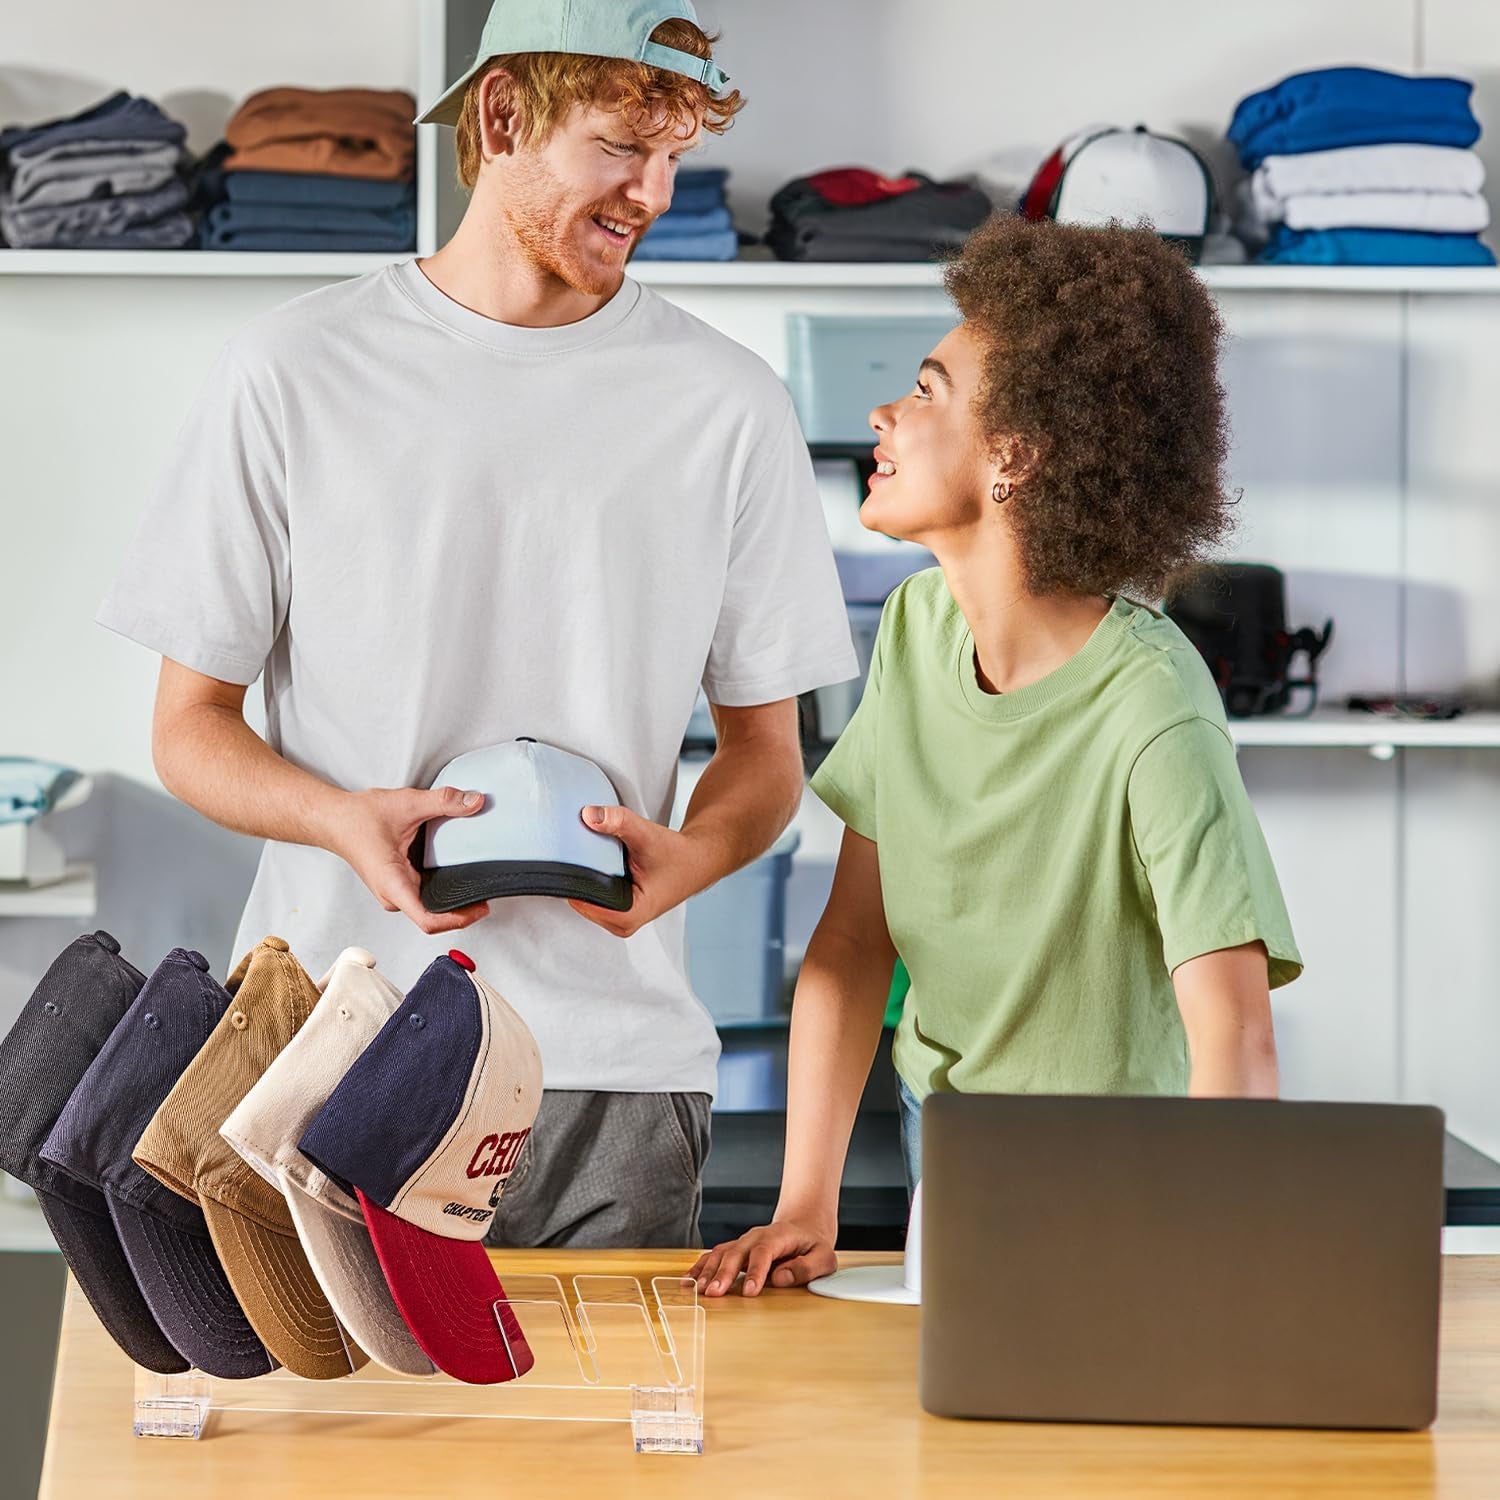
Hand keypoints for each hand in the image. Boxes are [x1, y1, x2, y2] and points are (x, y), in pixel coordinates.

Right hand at [328, 785, 490, 935]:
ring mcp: (396, 893)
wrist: (334, 819)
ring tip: (479, 884)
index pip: (428, 920)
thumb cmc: (358, 818)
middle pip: (435, 917)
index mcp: (393, 884)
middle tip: (489, 891)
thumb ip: (443, 801)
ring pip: (431, 907)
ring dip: (454, 899)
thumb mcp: (407, 804)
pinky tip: (460, 876)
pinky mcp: (399, 885)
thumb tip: (475, 801)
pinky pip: (426, 895)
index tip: (481, 908)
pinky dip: (445, 889)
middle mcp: (394, 896)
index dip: (459, 919)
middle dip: (463, 909)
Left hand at [567, 804, 715, 938]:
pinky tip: (595, 866)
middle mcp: (624, 923)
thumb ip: (619, 821)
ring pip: (585, 902)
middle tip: (577, 854)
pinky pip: (592, 899)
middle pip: (582, 904)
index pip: (588, 905)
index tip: (567, 860)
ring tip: (589, 858)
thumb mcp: (647, 834)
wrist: (695, 861)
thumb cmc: (675, 854)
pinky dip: (590, 882)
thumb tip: (589, 815)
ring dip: (583, 880)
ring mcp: (620, 920)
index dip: (575, 881)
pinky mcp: (617, 912)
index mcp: (632, 913)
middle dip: (578, 879)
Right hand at [689, 1218, 837, 1296]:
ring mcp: (743, 1242)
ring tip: (699, 1290)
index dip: (755, 1271)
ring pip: (721, 1253)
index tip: (749, 1292)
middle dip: (724, 1273)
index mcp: (779, 1236)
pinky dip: (700, 1267)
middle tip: (715, 1293)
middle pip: (737, 1252)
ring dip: (709, 1271)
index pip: (764, 1252)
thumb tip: (781, 1278)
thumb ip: (806, 1268)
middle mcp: (756, 1236)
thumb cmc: (813, 1246)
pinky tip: (689, 1281)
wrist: (803, 1226)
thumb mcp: (824, 1258)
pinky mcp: (735, 1250)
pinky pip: (714, 1256)